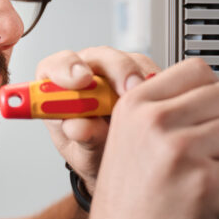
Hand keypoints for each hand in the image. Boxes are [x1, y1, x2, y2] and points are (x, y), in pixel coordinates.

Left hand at [35, 46, 159, 193]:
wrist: (115, 161)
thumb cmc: (91, 151)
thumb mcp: (82, 153)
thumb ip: (80, 138)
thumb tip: (77, 127)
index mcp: (60, 86)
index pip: (58, 65)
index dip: (67, 68)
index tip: (80, 80)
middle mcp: (88, 72)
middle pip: (100, 57)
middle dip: (117, 70)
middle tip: (127, 89)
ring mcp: (116, 71)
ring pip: (131, 61)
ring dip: (141, 80)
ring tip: (148, 101)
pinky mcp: (142, 75)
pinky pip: (152, 73)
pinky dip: (159, 87)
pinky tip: (160, 103)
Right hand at [67, 58, 218, 218]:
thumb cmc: (128, 206)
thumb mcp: (128, 141)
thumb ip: (165, 111)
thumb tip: (216, 91)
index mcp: (135, 106)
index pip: (198, 68)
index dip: (212, 92)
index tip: (212, 108)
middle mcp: (157, 123)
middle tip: (215, 145)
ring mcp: (182, 151)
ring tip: (207, 172)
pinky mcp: (206, 181)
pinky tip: (205, 197)